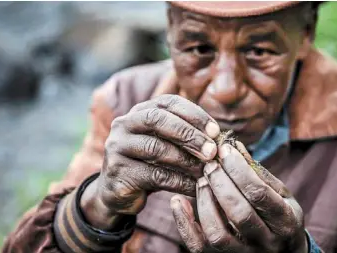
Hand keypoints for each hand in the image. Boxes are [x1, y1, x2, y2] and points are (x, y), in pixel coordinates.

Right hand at [81, 94, 220, 229]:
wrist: (119, 193)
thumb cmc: (151, 165)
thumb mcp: (168, 146)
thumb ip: (187, 137)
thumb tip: (219, 138)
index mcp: (140, 111)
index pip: (168, 102)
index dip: (194, 114)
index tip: (215, 131)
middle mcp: (124, 124)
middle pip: (158, 120)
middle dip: (189, 134)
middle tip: (212, 151)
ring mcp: (117, 147)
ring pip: (156, 148)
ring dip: (187, 160)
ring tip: (207, 170)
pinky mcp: (118, 172)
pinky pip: (154, 175)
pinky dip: (179, 181)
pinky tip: (195, 187)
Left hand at [171, 142, 306, 252]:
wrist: (283, 252)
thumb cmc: (279, 214)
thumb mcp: (279, 193)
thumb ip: (257, 172)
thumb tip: (233, 146)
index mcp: (285, 222)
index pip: (259, 193)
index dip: (238, 169)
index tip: (225, 151)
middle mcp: (267, 243)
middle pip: (239, 214)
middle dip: (220, 184)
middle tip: (210, 165)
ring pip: (217, 234)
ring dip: (204, 202)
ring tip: (201, 181)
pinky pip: (198, 246)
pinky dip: (184, 223)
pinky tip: (177, 201)